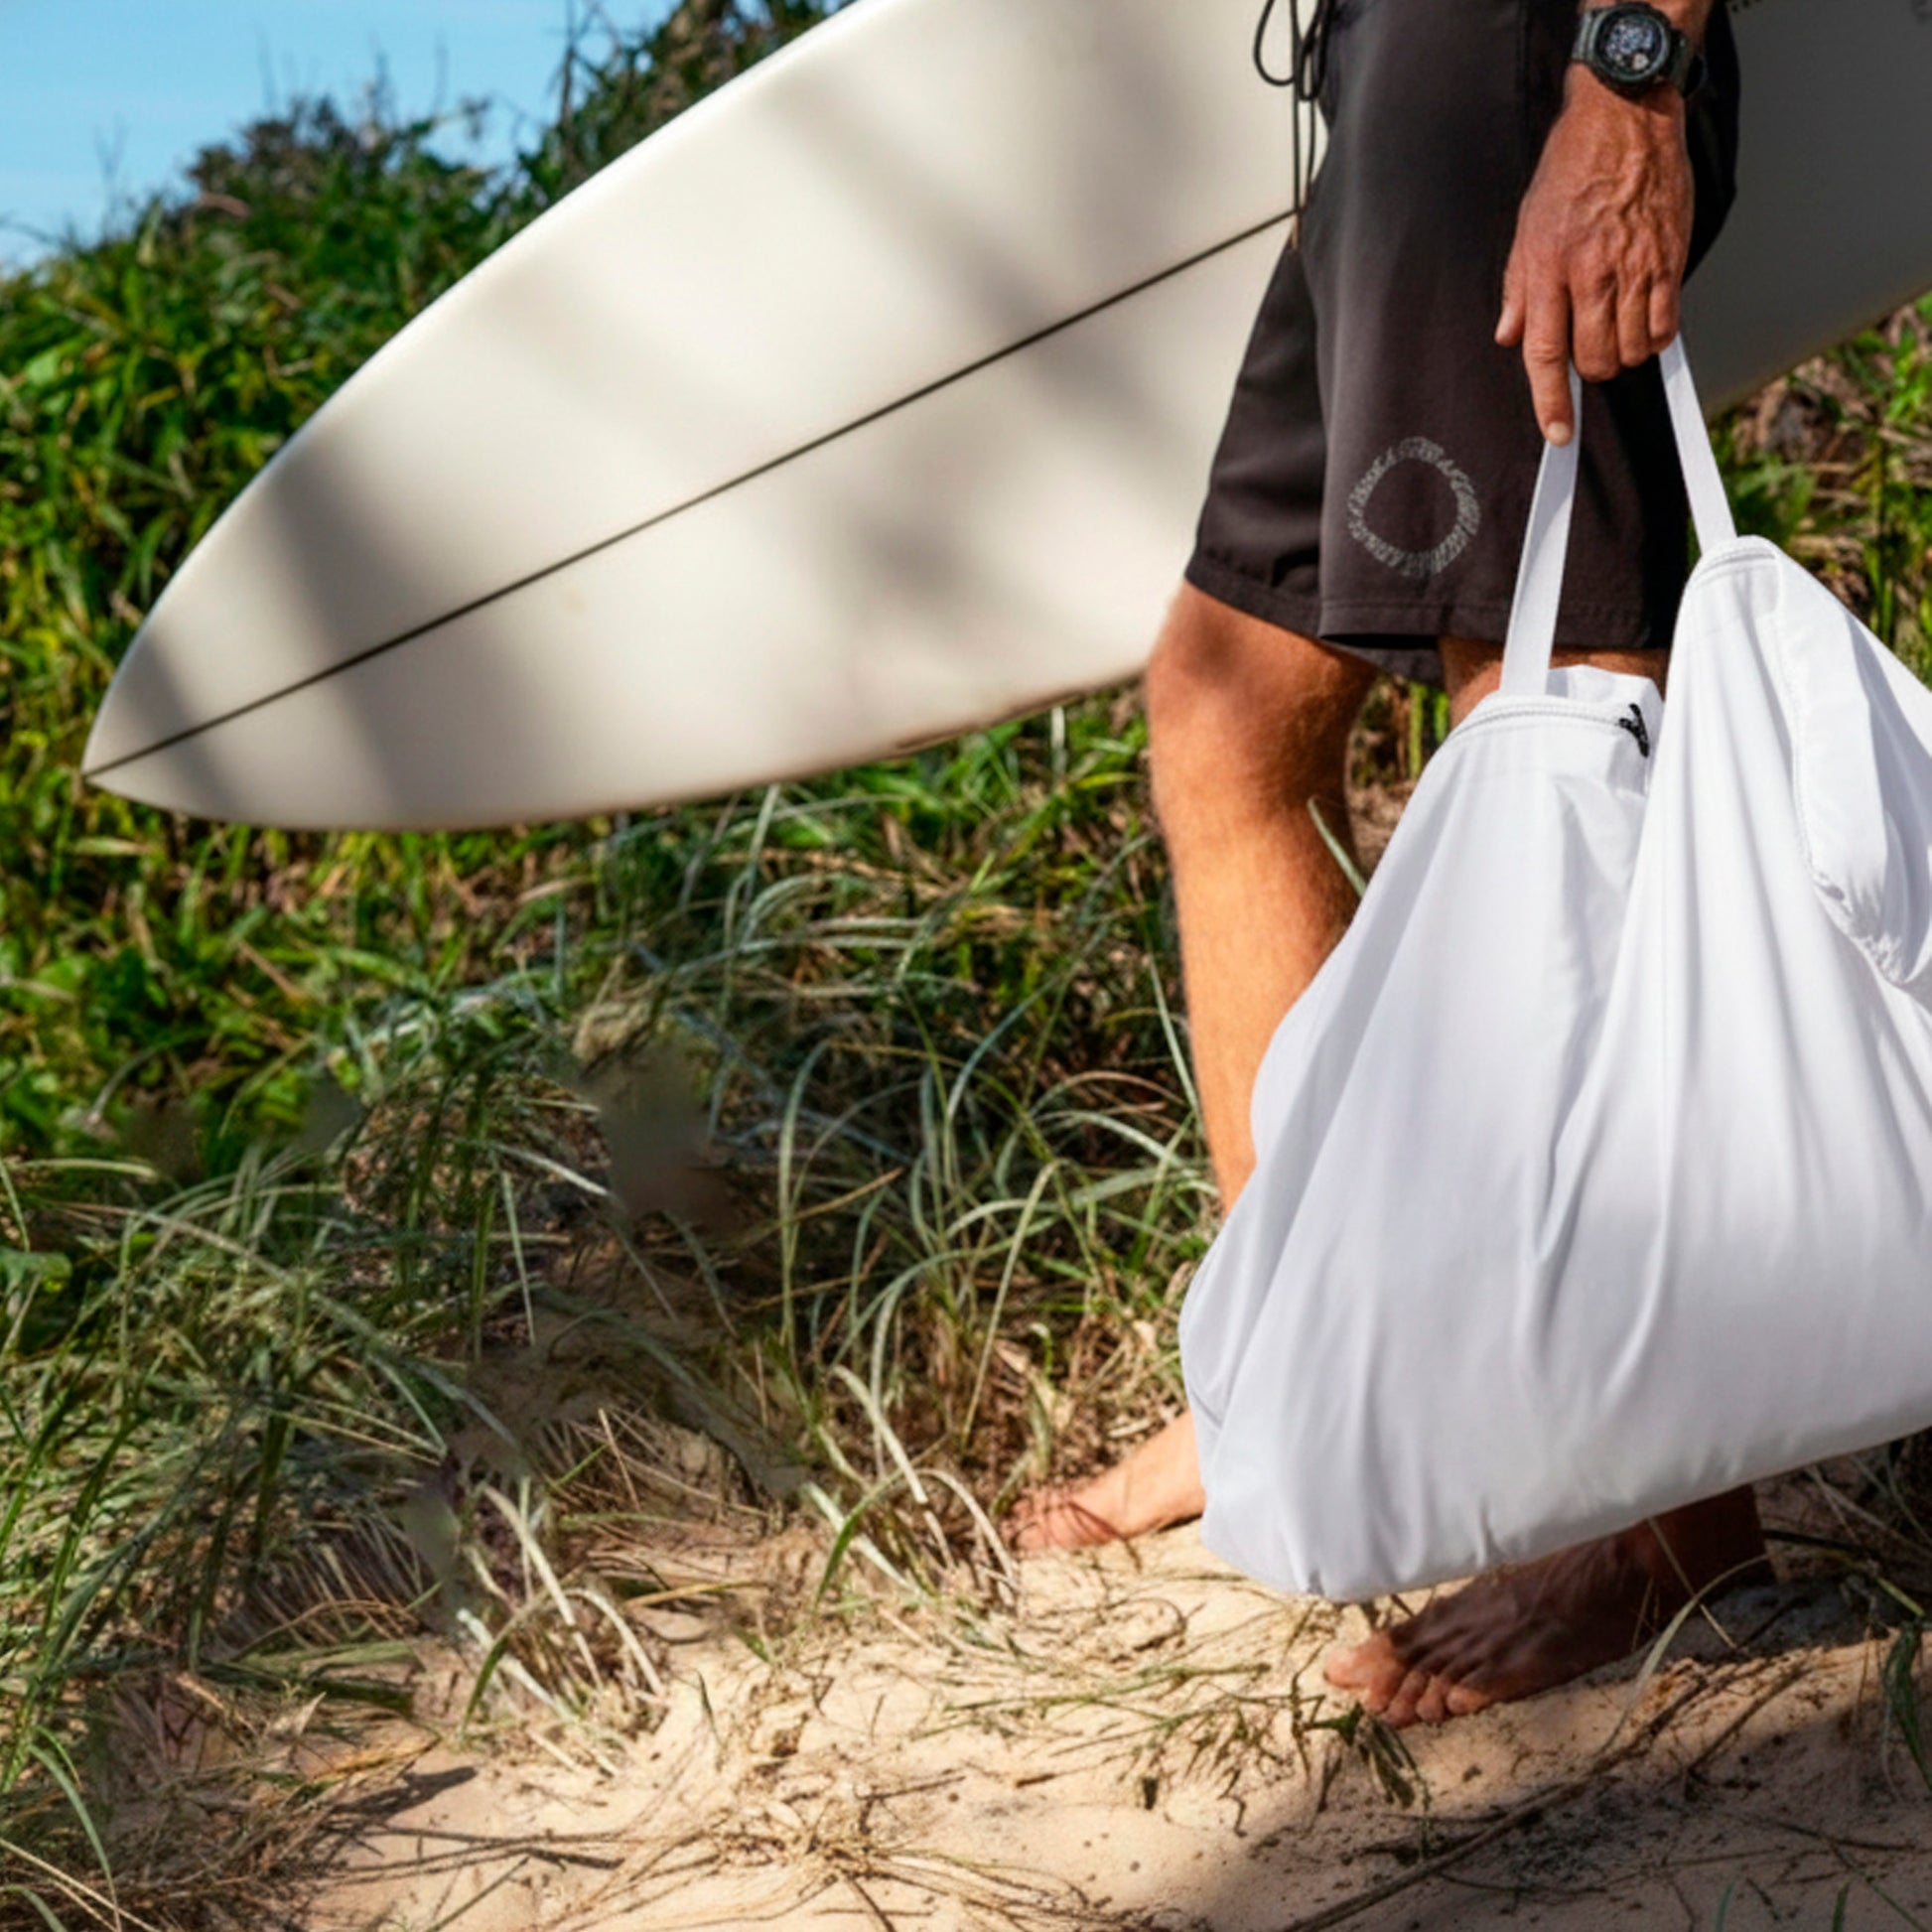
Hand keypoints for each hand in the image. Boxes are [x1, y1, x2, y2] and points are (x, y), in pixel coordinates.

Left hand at [1495, 72, 1694, 444]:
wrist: (1624, 121)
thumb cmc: (1570, 172)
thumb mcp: (1527, 229)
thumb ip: (1519, 289)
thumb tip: (1510, 337)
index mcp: (1550, 270)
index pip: (1546, 354)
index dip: (1551, 402)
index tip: (1558, 433)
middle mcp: (1593, 275)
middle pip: (1596, 360)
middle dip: (1590, 370)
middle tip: (1587, 347)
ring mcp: (1636, 269)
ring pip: (1633, 349)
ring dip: (1623, 354)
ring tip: (1615, 327)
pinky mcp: (1670, 260)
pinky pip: (1666, 325)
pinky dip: (1654, 336)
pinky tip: (1643, 318)